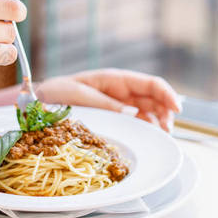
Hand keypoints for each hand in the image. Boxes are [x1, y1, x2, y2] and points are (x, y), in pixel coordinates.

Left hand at [36, 69, 181, 131]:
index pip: (149, 84)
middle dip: (166, 112)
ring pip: (149, 112)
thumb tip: (131, 113)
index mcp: (115, 79)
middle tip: (167, 130)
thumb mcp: (78, 95)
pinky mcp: (114, 118)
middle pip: (154, 99)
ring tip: (162, 135)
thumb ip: (104, 103)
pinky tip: (149, 137)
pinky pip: (136, 122)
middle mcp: (121, 91)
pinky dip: (146, 129)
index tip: (177, 108)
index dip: (167, 94)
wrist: (40, 103)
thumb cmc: (57, 93)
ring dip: (159, 122)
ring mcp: (119, 105)